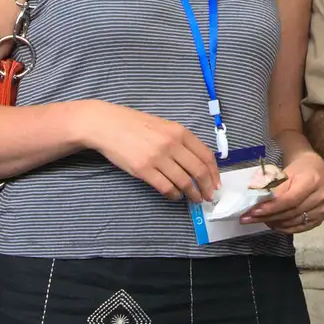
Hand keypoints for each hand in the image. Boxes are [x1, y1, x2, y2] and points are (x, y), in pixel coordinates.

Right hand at [81, 101, 220, 203]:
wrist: (108, 125)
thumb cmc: (135, 124)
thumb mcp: (163, 126)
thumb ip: (180, 140)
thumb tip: (197, 161)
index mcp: (179, 131)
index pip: (205, 155)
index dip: (214, 172)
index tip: (216, 182)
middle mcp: (171, 144)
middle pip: (198, 171)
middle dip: (207, 187)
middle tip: (208, 196)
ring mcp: (157, 157)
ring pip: (184, 182)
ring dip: (192, 194)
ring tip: (194, 199)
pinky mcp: (143, 170)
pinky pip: (166, 187)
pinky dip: (174, 195)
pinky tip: (175, 196)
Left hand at [244, 151, 323, 233]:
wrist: (314, 169)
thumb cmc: (298, 169)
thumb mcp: (284, 172)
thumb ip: (273, 188)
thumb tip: (255, 201)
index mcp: (312, 181)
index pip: (290, 199)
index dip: (272, 207)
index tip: (254, 211)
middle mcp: (320, 197)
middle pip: (291, 212)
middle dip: (268, 216)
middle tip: (249, 218)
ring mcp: (322, 209)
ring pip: (294, 222)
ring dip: (274, 223)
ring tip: (259, 220)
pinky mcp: (320, 219)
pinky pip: (299, 228)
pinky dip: (284, 228)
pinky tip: (273, 224)